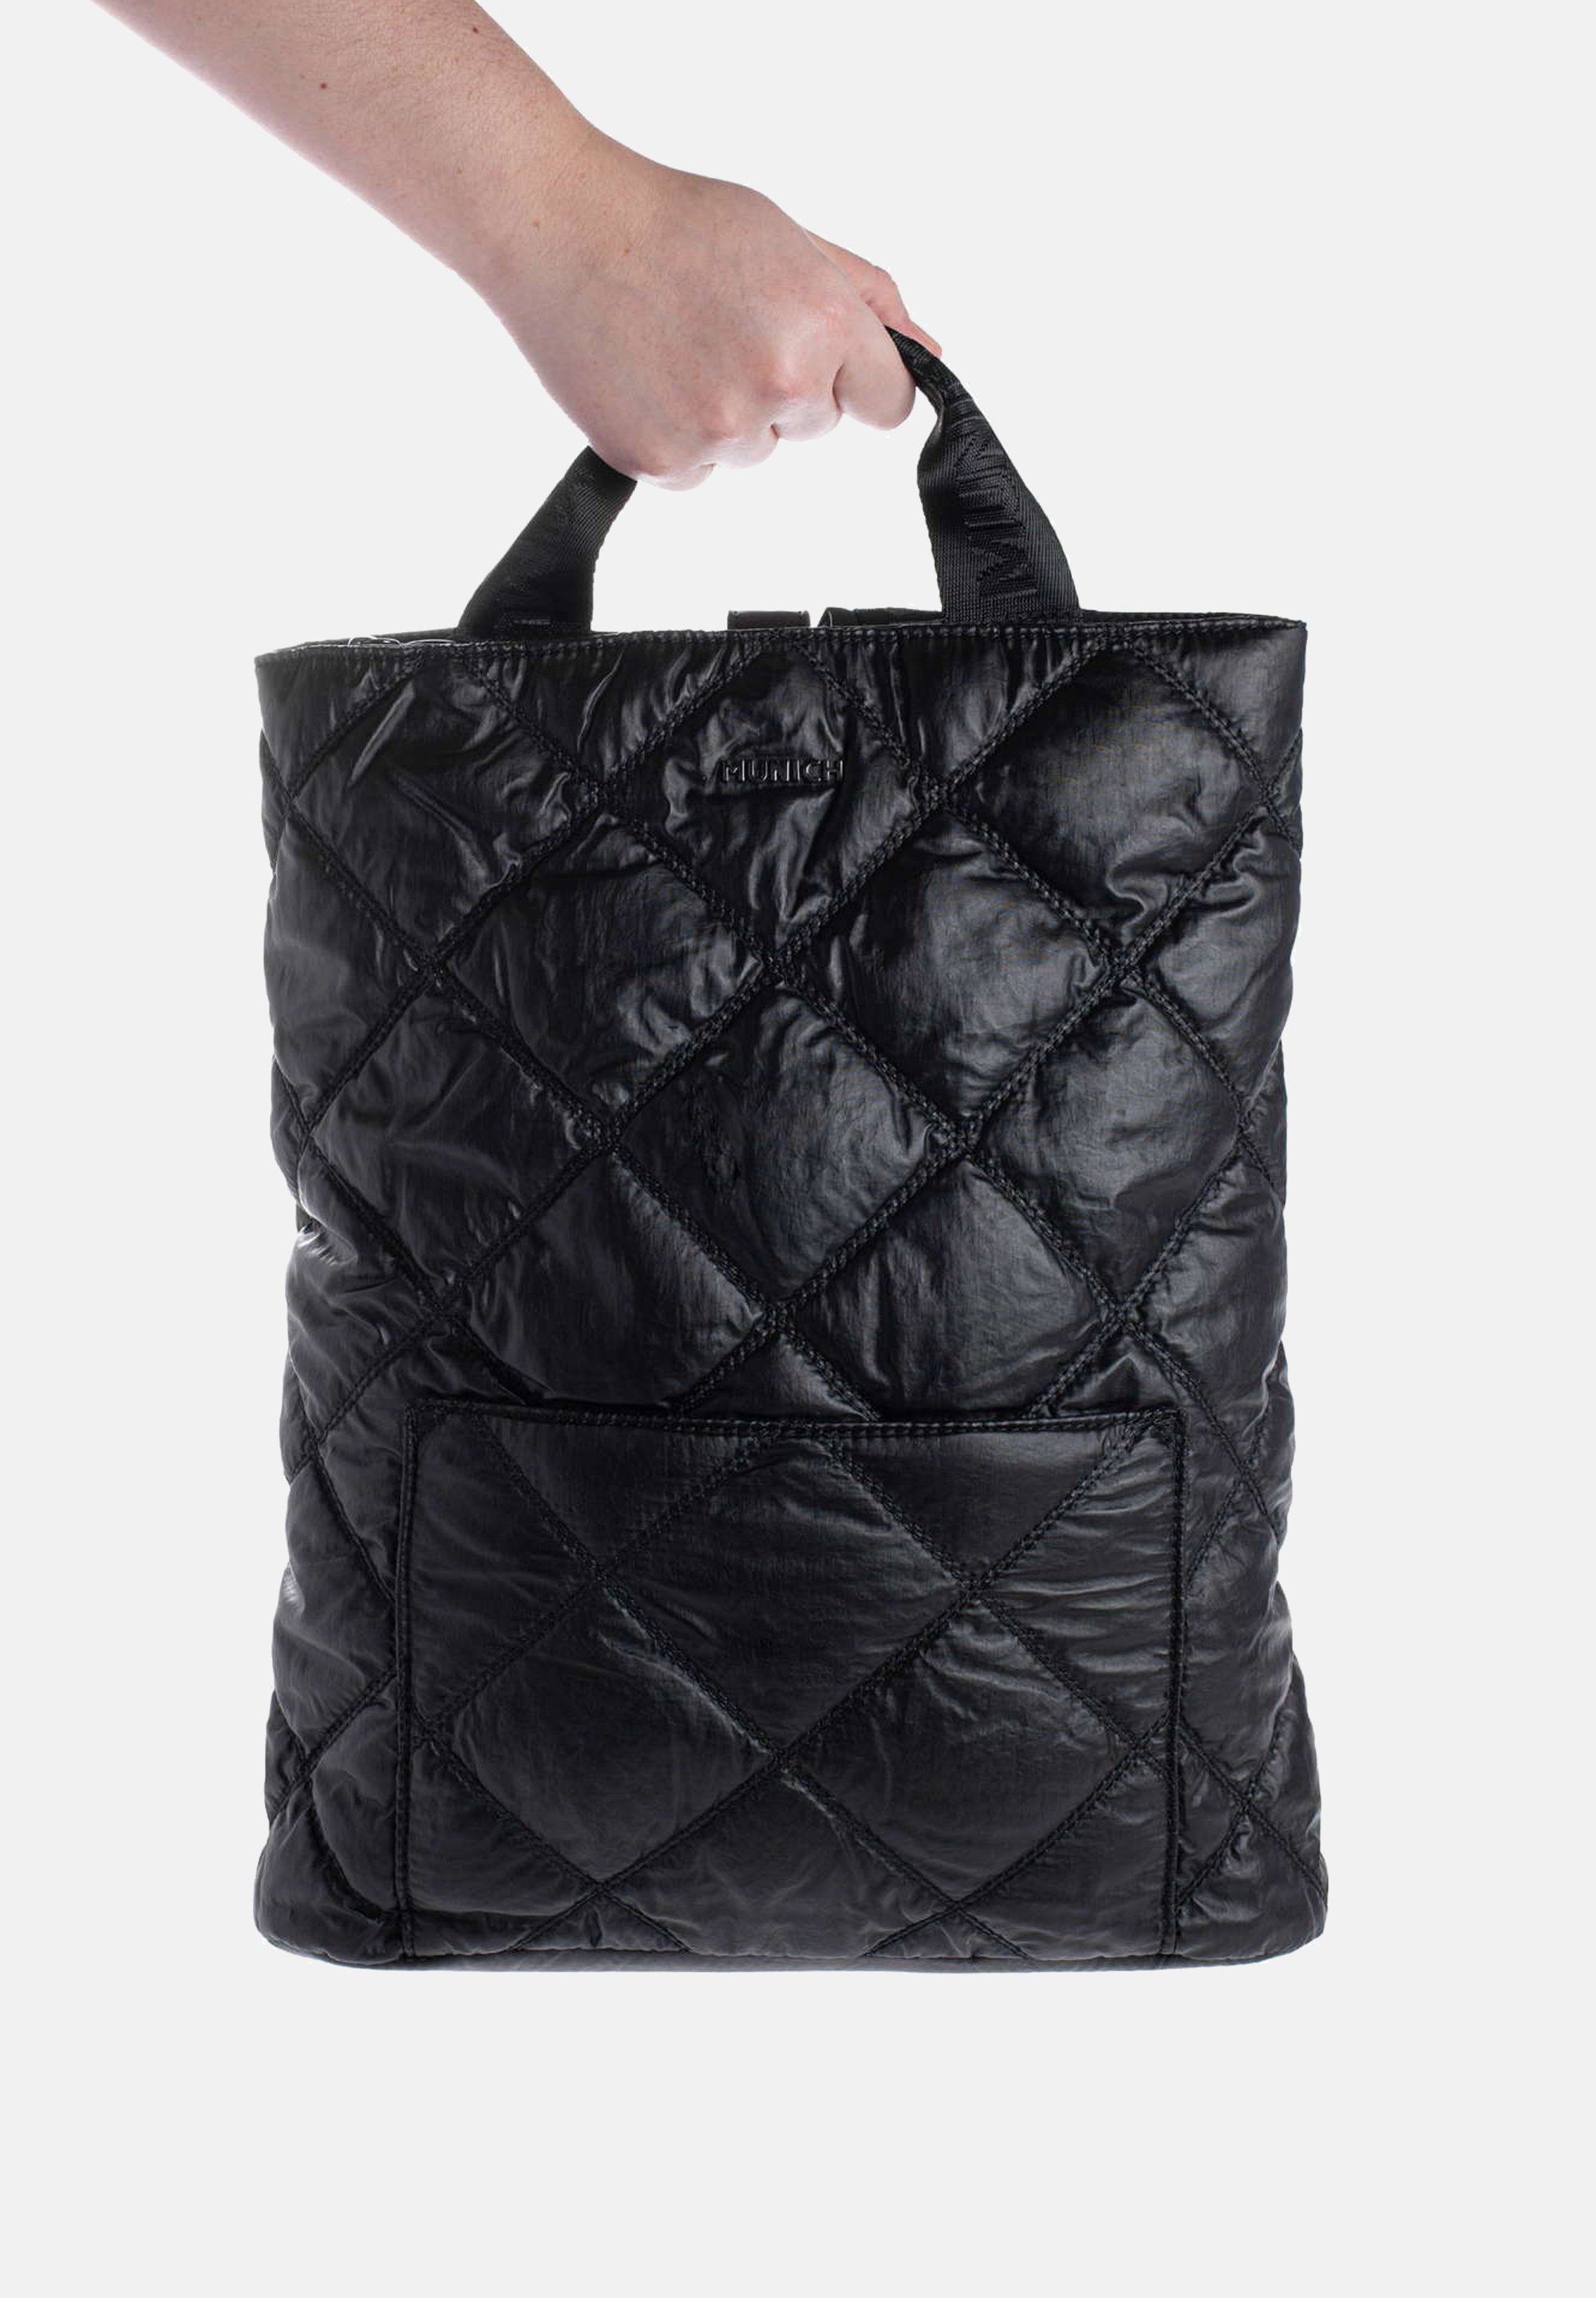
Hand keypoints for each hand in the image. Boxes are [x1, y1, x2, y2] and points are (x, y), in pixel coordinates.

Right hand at [477, 129, 940, 486]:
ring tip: (676, 341)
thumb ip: (869, 299)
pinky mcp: (664, 464)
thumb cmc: (674, 221)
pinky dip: (678, 435)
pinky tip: (646, 375)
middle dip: (785, 384)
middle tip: (719, 320)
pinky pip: (699, 471)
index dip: (857, 376)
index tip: (820, 353)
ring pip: (756, 450)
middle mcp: (780, 385)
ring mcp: (720, 432)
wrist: (556, 227)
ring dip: (729, 412)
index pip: (889, 402)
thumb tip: (932, 356)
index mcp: (824, 325)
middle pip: (817, 426)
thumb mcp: (789, 238)